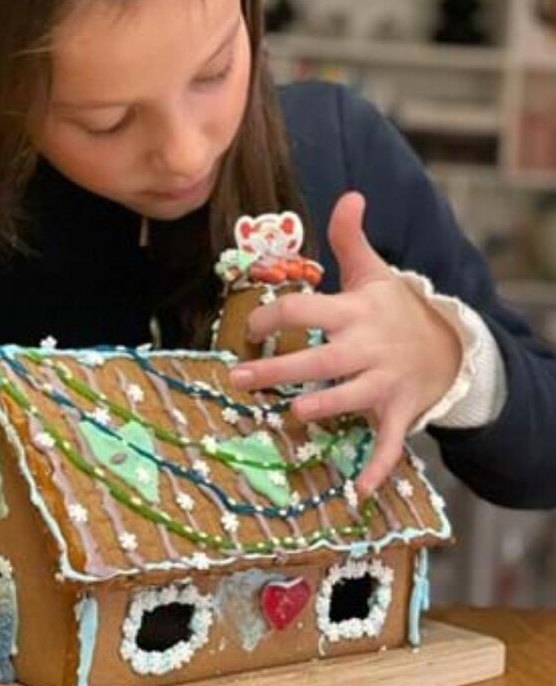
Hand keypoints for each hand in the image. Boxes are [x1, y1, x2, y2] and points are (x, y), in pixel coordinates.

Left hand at [229, 192, 461, 497]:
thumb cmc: (396, 309)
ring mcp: (384, 381)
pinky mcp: (399, 411)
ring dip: (317, 409)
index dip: (269, 315)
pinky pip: (387, 443)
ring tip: (286, 415)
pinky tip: (357, 491)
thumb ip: (352, 238)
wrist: (450, 345)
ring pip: (346, 398)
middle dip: (273, 370)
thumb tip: (350, 194)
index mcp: (353, 311)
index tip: (246, 328)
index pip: (302, 308)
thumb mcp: (375, 272)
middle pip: (313, 358)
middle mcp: (365, 346)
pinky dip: (375, 467)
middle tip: (236, 380)